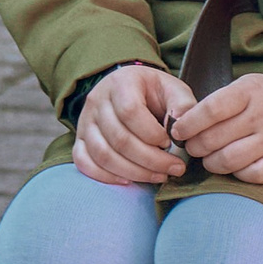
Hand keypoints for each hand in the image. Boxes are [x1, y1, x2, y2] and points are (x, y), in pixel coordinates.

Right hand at [74, 63, 190, 184]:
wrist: (130, 90)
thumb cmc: (154, 92)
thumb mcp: (173, 89)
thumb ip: (182, 106)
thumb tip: (179, 131)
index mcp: (121, 82)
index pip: (130, 111)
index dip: (152, 133)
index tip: (171, 143)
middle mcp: (98, 100)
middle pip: (119, 138)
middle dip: (150, 160)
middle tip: (175, 168)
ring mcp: (85, 121)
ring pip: (102, 154)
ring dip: (133, 172)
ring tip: (159, 176)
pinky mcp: (80, 139)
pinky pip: (84, 162)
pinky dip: (105, 176)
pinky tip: (129, 181)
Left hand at [171, 73, 262, 185]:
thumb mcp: (247, 86)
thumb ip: (218, 102)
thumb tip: (182, 124)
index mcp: (250, 91)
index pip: (210, 110)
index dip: (188, 124)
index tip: (178, 131)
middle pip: (214, 139)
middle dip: (196, 146)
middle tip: (193, 147)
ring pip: (228, 161)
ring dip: (211, 163)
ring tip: (210, 158)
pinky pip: (251, 176)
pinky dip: (236, 174)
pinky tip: (234, 166)